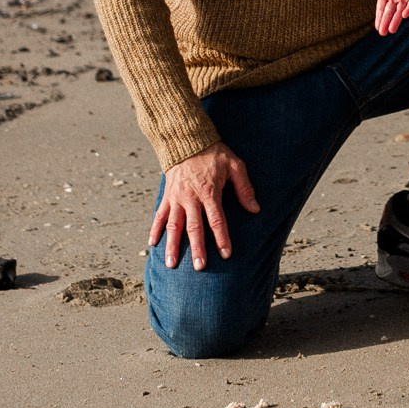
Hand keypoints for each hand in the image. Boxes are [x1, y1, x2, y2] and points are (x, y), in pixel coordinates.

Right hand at [147, 143, 259, 270]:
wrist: (187, 140)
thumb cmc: (214, 153)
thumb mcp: (235, 165)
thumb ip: (244, 188)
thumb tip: (255, 209)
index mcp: (209, 192)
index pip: (217, 220)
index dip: (222, 238)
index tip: (226, 254)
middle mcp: (190, 198)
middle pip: (194, 227)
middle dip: (197, 248)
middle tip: (199, 267)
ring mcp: (176, 198)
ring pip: (173, 225)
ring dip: (172, 245)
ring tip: (171, 264)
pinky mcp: (167, 196)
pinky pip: (159, 215)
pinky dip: (155, 229)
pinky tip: (152, 244)